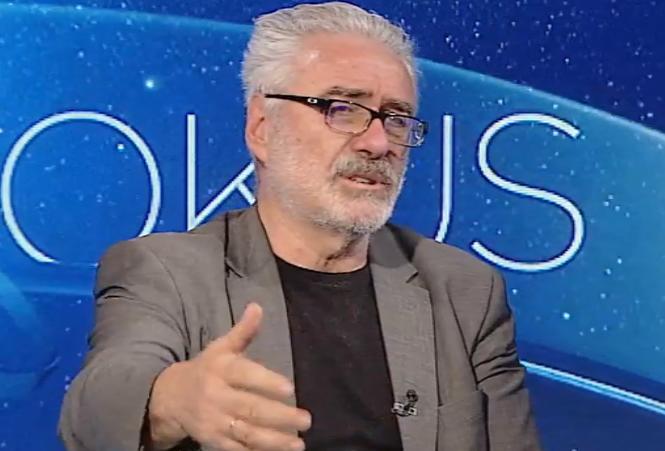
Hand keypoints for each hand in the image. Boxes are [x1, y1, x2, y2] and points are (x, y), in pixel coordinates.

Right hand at [148, 303, 310, 449]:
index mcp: (220, 369)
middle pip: (250, 408)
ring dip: (274, 440)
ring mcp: (214, 421)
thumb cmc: (206, 368)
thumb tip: (258, 306)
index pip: (244, 375)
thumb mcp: (221, 347)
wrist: (169, 398)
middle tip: (306, 420)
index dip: (267, 382)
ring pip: (246, 433)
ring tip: (299, 444)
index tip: (290, 388)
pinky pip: (238, 449)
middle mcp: (216, 396)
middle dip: (280, 416)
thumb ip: (243, 331)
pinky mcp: (214, 441)